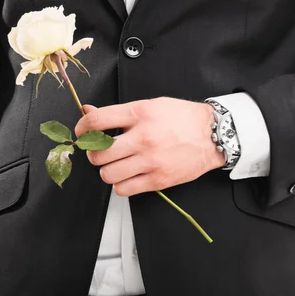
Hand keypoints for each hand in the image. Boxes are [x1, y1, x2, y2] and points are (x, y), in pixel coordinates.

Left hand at [74, 97, 225, 196]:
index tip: (82, 132)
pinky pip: (124, 190)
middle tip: (101, 151)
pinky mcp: (158, 180)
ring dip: (107, 170)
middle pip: (98, 153)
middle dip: (94, 153)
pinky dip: (121, 184)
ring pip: (107, 174)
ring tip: (117, 164)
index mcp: (140, 114)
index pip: (96, 121)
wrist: (213, 135)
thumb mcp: (150, 105)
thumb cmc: (183, 118)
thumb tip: (88, 112)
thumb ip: (118, 112)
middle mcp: (143, 137)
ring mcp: (150, 161)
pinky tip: (129, 175)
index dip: (82, 128)